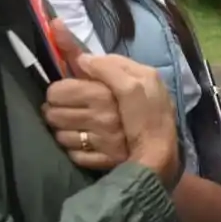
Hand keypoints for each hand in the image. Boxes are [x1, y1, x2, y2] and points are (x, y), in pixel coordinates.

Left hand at [65, 31, 179, 188]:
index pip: (59, 90)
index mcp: (102, 94)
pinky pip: (72, 155)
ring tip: (79, 126)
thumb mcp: (141, 76)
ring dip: (65, 130)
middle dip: (58, 110)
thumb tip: (80, 58)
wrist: (168, 149)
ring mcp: (96, 143)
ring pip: (59, 135)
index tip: (69, 91)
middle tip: (72, 109)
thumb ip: (108, 64)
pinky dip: (76, 149)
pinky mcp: (98, 162)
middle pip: (53, 114)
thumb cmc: (155, 108)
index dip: (59, 91)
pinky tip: (87, 143)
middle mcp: (96, 119)